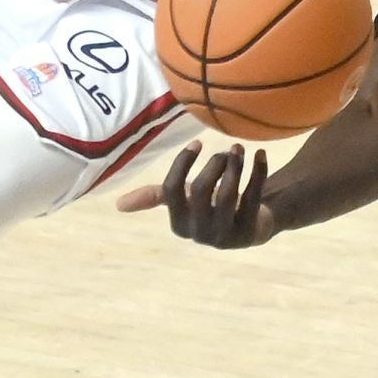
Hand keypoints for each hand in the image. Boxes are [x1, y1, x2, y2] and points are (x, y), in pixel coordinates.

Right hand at [116, 140, 278, 248]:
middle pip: (201, 190)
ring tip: (238, 149)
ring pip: (228, 194)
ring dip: (234, 166)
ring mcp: (227, 235)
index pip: (171, 190)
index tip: (197, 143)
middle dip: (213, 165)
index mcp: (179, 225)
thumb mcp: (182, 201)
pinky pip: (253, 196)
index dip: (183, 163)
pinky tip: (260, 154)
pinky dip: (257, 172)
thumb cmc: (210, 207)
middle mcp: (200, 234)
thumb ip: (154, 198)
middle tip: (224, 152)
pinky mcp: (251, 231)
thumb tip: (117, 205)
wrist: (252, 224)